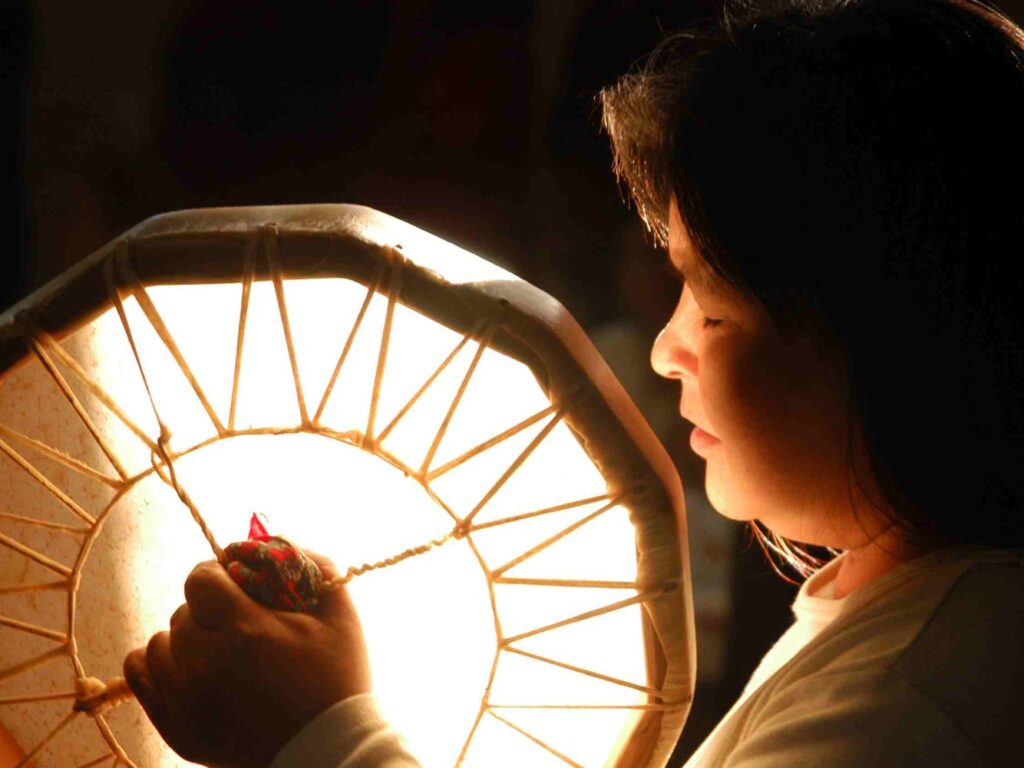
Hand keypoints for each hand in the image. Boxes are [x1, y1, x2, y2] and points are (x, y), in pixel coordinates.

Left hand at [123, 551, 370, 767]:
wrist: (328, 749)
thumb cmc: (337, 676)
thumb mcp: (338, 613)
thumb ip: (305, 563)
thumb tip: (261, 542)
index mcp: (245, 632)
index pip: (200, 579)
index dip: (218, 573)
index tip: (237, 584)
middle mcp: (206, 666)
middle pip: (183, 611)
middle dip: (209, 609)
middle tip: (240, 624)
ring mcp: (186, 703)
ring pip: (161, 642)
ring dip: (187, 638)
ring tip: (218, 650)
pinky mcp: (177, 730)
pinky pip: (141, 674)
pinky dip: (161, 663)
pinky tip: (189, 665)